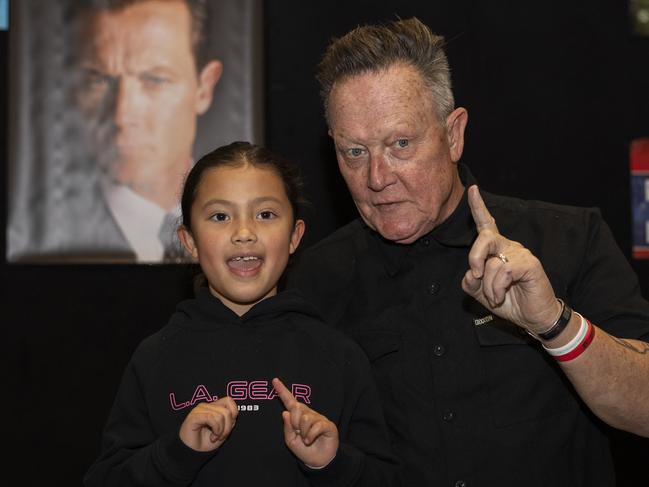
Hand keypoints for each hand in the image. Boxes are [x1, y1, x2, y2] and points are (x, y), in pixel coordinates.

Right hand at [179, 396, 237, 451]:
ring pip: (221, 415)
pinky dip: (216, 430)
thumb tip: (234, 413)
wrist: (193, 453)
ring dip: (221, 431)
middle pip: (227, 411)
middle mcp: (206, 406)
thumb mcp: (223, 431)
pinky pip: (212, 418)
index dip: (233, 415)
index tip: (227, 428)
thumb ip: (229, 420)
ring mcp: (199, 410)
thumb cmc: (206, 442)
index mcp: (213, 407)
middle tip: (220, 436)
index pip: (229, 401)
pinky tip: (212, 438)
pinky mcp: (194, 416)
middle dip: (227, 427)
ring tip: (215, 437)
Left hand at [272, 377, 337, 467]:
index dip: (282, 391)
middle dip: (294, 423)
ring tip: (306, 439)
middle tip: (299, 433)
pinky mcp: (328, 425)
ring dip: (303, 432)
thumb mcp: (291, 441)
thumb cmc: (304, 450)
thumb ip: (287, 428)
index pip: (289, 401)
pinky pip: (316, 426)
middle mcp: (308, 414)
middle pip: (296, 408)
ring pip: (305, 418)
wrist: (318, 461)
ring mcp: (318, 418)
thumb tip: (285, 412)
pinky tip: (310, 440)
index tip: (274, 380)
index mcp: (298, 416)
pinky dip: (310, 436)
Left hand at [461, 185, 561, 333]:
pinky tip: (501, 296)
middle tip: (475, 274)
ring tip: (496, 296)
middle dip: (474, 256)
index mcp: (496, 250)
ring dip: (487, 286)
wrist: (533, 318)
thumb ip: (470, 282)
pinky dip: (497, 287)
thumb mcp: (481, 293)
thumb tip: (471, 273)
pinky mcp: (529, 263)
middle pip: (484, 237)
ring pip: (491, 263)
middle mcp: (508, 247)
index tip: (472, 189)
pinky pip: (503, 271)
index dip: (478, 207)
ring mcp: (520, 253)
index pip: (486, 224)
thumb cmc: (509, 301)